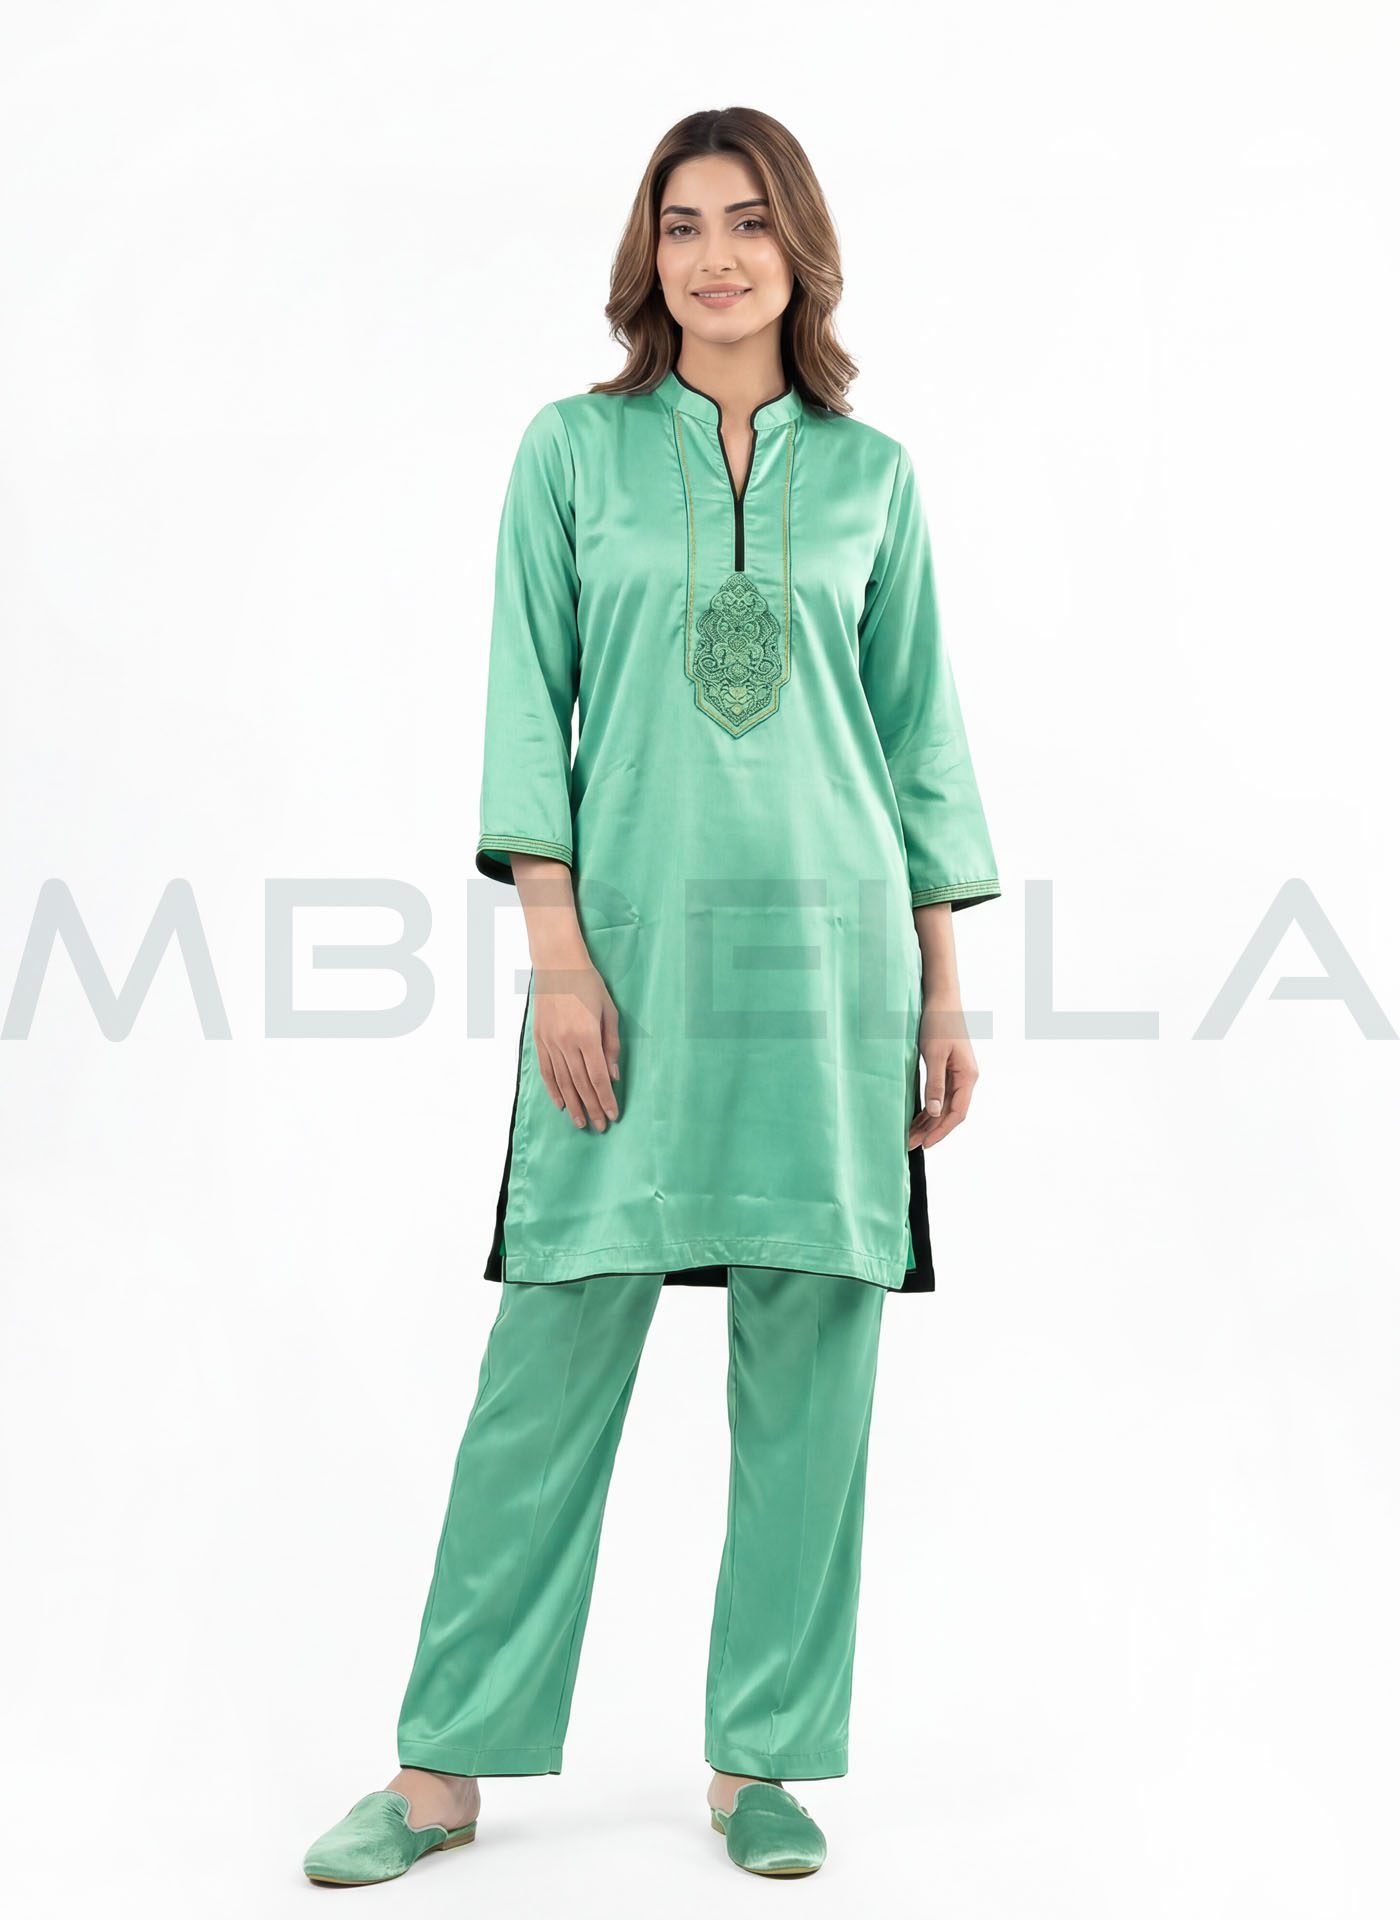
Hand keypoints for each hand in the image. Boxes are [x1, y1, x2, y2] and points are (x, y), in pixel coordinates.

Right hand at [531, 958, 620, 1130]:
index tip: (613, 1115)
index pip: (598, 1077)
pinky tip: (560, 1104)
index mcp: (587, 1036)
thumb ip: (612, 1045)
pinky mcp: (539, 1039)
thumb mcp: (609, 1012)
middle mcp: (566, 1043)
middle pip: (581, 1084)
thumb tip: (613, 1075)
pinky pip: (546, 1071)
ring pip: (562, 1082)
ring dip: (573, 1105)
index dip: (606, 1099)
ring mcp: (550, 1042)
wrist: (557, 965)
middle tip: (600, 1127)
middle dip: (592, 1108)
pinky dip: (553, 1090)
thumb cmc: (588, 985)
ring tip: (581, 1123)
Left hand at [909, 995, 978, 1148]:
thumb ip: (935, 1084)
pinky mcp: (948, 1069)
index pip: (957, 1113)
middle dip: (931, 1130)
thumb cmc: (939, 1022)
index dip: (941, 1131)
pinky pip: (940, 1095)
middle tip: (910, 1144)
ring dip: (928, 1121)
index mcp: (967, 1076)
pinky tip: (916, 1118)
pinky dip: (928, 1108)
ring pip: (944, 1106)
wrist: (941, 998)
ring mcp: (958, 1074)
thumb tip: (934, 1112)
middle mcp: (966, 1078)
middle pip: (950, 1112)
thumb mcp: (933, 1054)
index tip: (925, 1144)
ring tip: (910, 1135)